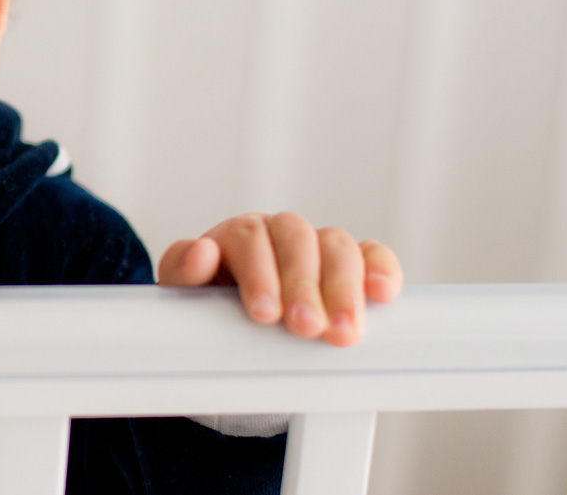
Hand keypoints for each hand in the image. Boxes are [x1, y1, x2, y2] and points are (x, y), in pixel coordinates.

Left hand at [156, 213, 401, 346]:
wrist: (234, 334)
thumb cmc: (208, 310)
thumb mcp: (186, 295)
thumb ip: (184, 272)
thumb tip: (202, 252)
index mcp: (237, 234)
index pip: (250, 238)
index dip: (259, 275)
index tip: (264, 314)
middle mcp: (279, 232)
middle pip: (297, 239)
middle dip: (303, 285)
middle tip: (305, 327)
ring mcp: (318, 245)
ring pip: (336, 245)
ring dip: (343, 287)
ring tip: (343, 331)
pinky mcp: (352, 265)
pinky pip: (372, 254)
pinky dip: (381, 269)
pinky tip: (383, 293)